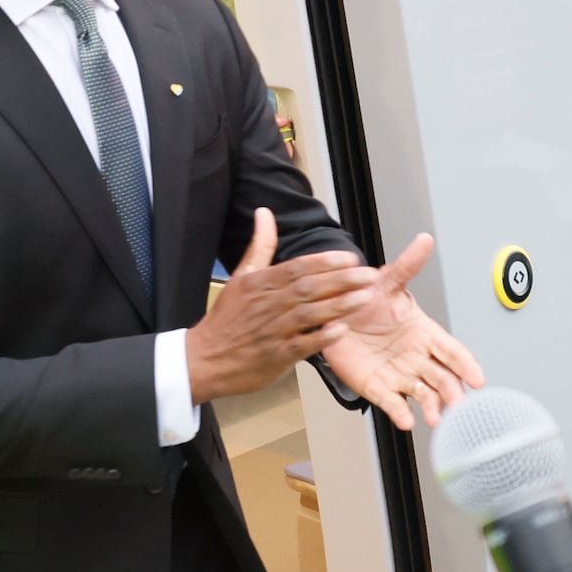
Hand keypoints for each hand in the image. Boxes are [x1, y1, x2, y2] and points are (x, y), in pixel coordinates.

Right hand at [186, 210, 381, 403]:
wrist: (204, 359)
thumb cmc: (226, 318)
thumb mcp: (240, 276)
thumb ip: (259, 245)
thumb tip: (264, 212)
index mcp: (260, 283)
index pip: (297, 268)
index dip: (324, 262)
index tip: (350, 258)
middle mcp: (267, 304)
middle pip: (308, 288)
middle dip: (341, 281)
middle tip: (368, 275)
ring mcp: (272, 331)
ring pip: (309, 314)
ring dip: (339, 305)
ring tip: (364, 297)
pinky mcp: (276, 356)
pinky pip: (303, 344)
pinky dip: (322, 336)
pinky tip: (342, 329)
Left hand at [312, 234, 484, 429]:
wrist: (332, 314)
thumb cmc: (365, 299)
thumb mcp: (386, 281)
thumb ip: (407, 265)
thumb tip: (425, 240)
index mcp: (424, 333)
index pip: (452, 351)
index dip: (466, 365)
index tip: (479, 380)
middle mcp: (416, 357)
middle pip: (443, 378)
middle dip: (453, 393)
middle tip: (459, 405)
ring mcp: (399, 374)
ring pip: (423, 395)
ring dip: (433, 408)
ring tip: (435, 418)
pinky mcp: (378, 387)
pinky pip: (393, 403)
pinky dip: (401, 414)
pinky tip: (407, 421)